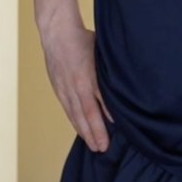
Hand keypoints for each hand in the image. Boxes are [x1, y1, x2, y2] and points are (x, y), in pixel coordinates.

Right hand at [39, 17, 111, 151]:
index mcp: (89, 76)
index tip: (115, 133)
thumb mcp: (102, 53)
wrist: (57, 32)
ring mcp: (65, 88)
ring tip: (93, 146)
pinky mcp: (59, 88)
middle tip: (103, 149)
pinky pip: (68, 109)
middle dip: (95, 133)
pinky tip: (80, 131)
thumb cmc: (83, 39)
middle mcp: (76, 85)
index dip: (106, 119)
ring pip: (76, 115)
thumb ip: (110, 71)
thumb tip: (124, 86)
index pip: (99, 103)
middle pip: (87, 114)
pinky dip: (75, 122)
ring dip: (85, 132)